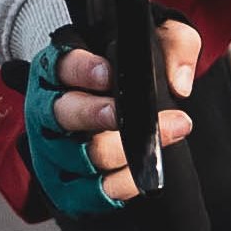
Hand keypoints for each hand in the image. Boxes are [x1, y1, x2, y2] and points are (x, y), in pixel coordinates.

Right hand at [22, 17, 200, 216]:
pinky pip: (96, 190)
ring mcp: (56, 150)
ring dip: (122, 152)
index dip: (82, 71)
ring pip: (83, 154)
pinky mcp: (70, 185)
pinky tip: (147, 172)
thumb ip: (173, 46)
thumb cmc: (130, 69)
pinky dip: (122, 183)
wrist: (122, 107)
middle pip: (65, 114)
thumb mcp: (158, 40)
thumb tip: (180, 82)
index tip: (107, 73)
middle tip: (125, 114)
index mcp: (60, 70)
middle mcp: (50, 110)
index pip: (63, 66)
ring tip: (155, 143)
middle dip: (96, 115)